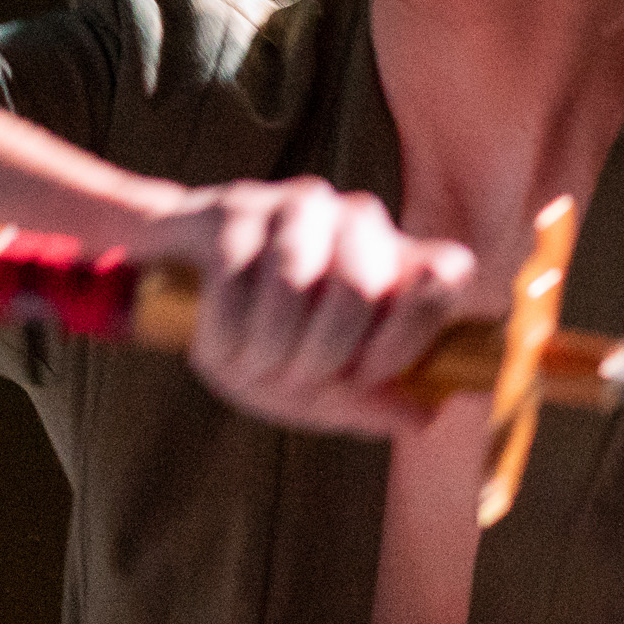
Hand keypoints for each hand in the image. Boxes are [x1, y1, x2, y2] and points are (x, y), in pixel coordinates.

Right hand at [132, 179, 481, 437]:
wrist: (176, 288)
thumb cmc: (267, 342)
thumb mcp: (318, 390)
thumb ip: (370, 404)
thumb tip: (422, 417)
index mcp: (397, 264)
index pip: (447, 271)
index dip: (410, 331)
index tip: (370, 373)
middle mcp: (360, 221)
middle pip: (359, 288)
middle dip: (320, 357)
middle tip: (294, 380)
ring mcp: (299, 206)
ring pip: (293, 282)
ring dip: (266, 349)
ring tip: (251, 367)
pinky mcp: (236, 208)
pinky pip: (233, 277)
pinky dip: (224, 333)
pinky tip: (219, 346)